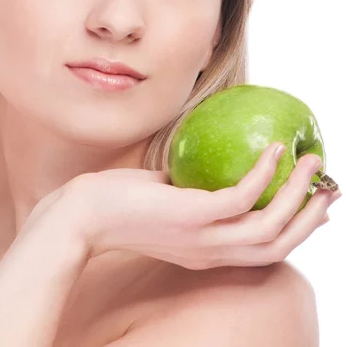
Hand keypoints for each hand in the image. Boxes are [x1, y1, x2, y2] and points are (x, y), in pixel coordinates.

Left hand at [72, 142, 340, 269]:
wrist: (80, 215)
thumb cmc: (117, 203)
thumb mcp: (163, 200)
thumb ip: (188, 192)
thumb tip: (205, 167)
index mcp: (206, 251)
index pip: (263, 250)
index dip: (295, 230)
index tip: (313, 205)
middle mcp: (210, 251)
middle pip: (279, 245)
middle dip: (310, 217)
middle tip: (329, 185)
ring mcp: (202, 237)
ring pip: (270, 226)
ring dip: (297, 193)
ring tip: (312, 160)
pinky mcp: (191, 217)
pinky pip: (241, 196)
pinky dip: (263, 172)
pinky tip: (272, 149)